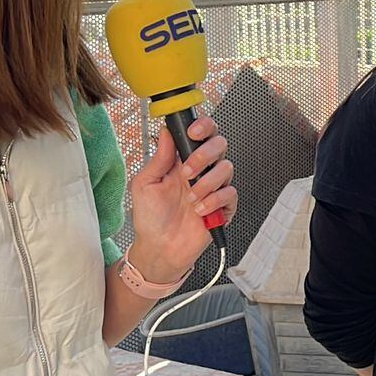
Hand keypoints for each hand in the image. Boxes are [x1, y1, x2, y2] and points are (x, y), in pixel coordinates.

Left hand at [126, 117, 237, 282]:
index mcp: (182, 160)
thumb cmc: (150, 218)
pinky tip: (199, 210)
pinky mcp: (223, 207)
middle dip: (204, 155)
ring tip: (190, 198)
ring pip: (226, 168)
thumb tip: (166, 133)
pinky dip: (214, 201)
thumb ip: (159, 157)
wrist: (159, 249)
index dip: (203, 126)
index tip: (193, 133)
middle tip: (187, 172)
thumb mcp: (145, 184)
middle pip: (220, 144)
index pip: (202, 133)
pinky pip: (230, 194)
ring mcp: (214, 188)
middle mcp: (201, 171)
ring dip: (207, 182)